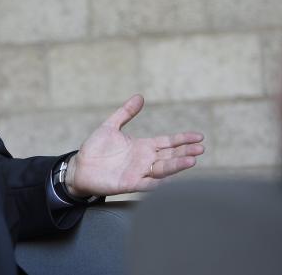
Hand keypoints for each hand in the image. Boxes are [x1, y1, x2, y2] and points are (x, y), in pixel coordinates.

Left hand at [65, 95, 204, 196]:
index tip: (199, 136)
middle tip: (201, 148)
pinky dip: (157, 182)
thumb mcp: (110, 126)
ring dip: (177, 166)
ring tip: (192, 161)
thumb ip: (125, 113)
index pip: (168, 142)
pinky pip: (147, 184)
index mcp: (143, 147)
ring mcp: (139, 173)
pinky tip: (168, 179)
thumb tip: (139, 97)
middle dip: (185, 152)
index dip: (183, 139)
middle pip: (170, 156)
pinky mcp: (130, 184)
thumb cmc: (95, 149)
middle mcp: (144, 160)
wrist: (80, 167)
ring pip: (163, 170)